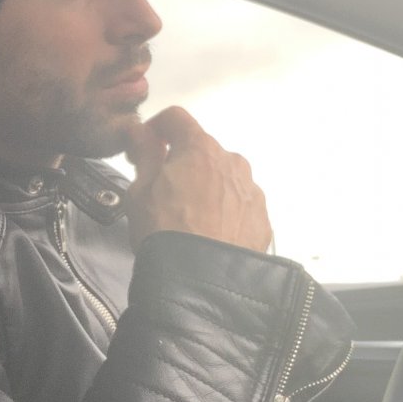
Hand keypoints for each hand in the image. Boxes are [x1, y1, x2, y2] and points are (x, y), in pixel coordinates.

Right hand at [125, 107, 272, 252]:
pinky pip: (240, 205)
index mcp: (200, 148)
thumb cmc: (164, 232)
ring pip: (224, 178)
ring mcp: (252, 191)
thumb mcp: (140, 191)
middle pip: (203, 150)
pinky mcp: (262, 220)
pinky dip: (226, 212)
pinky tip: (210, 234)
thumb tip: (140, 130)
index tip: (145, 145)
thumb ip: (144, 152)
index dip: (156, 127)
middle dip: (183, 162)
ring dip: (207, 187)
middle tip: (164, 191)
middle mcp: (232, 162)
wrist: (201, 283)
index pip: (177, 118)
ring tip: (190, 218)